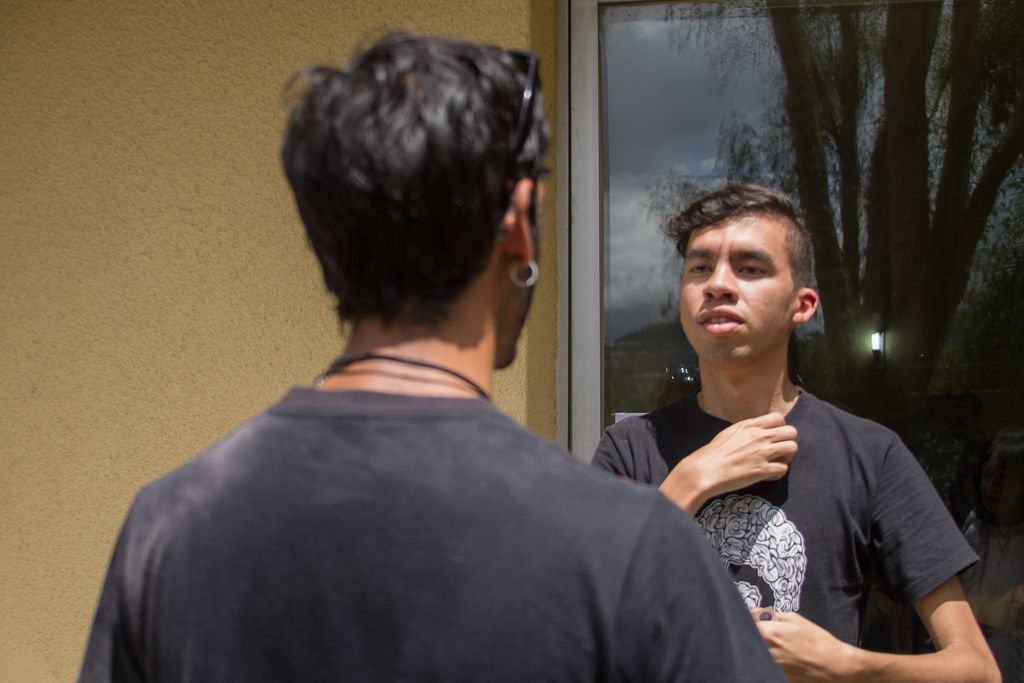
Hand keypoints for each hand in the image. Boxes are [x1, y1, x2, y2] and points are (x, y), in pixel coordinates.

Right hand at [659, 413, 797, 513]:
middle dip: (787, 441)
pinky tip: (768, 476)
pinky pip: (784, 469)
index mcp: (750, 425)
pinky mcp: (762, 470)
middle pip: (791, 432)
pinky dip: (778, 473)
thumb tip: (758, 431)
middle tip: (778, 451)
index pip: (779, 418)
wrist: (705, 470)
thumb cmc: (713, 453)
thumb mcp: (730, 432)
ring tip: (775, 463)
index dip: (780, 428)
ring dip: (787, 457)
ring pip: (792, 448)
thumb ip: (747, 429)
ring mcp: (762, 453)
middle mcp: (759, 436)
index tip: (773, 438)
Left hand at [752, 609, 854, 681]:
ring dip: (758, 647)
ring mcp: (772, 666)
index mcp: (771, 633)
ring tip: (773, 645)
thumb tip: (755, 612)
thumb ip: (771, 615)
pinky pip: (764, 665)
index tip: (747, 618)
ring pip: (755, 654)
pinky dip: (765, 660)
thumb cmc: (818, 641)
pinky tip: (777, 657)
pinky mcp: (777, 676)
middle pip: (748, 639)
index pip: (746, 623)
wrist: (834, 667)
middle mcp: (768, 651)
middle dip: (749, 633)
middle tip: (757, 631)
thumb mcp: (796, 620)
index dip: (745, 619)